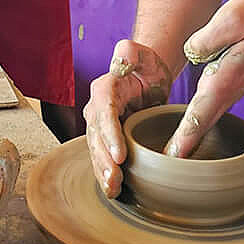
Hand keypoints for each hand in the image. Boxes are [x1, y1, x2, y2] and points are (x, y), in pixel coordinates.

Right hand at [84, 39, 174, 196]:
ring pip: (96, 150)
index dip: (110, 135)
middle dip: (104, 160)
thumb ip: (129, 53)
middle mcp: (97, 108)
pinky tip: (112, 190)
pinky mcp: (107, 137)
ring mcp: (99, 125)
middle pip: (96, 137)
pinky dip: (105, 174)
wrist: (147, 76)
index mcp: (104, 89)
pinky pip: (103, 157)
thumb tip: (119, 62)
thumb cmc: (147, 66)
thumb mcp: (142, 54)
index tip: (120, 155)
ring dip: (102, 171)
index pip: (104, 114)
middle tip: (115, 179)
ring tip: (113, 188)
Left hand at [164, 0, 243, 158]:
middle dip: (185, 146)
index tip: (173, 159)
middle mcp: (228, 89)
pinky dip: (200, 120)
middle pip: (202, 123)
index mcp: (223, 79)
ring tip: (174, 154)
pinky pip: (213, 106)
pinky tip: (191, 126)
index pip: (199, 114)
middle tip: (166, 167)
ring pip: (208, 116)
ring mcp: (233, 88)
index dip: (185, 137)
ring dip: (192, 135)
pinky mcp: (233, 82)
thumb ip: (205, 40)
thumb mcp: (229, 19)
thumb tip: (190, 56)